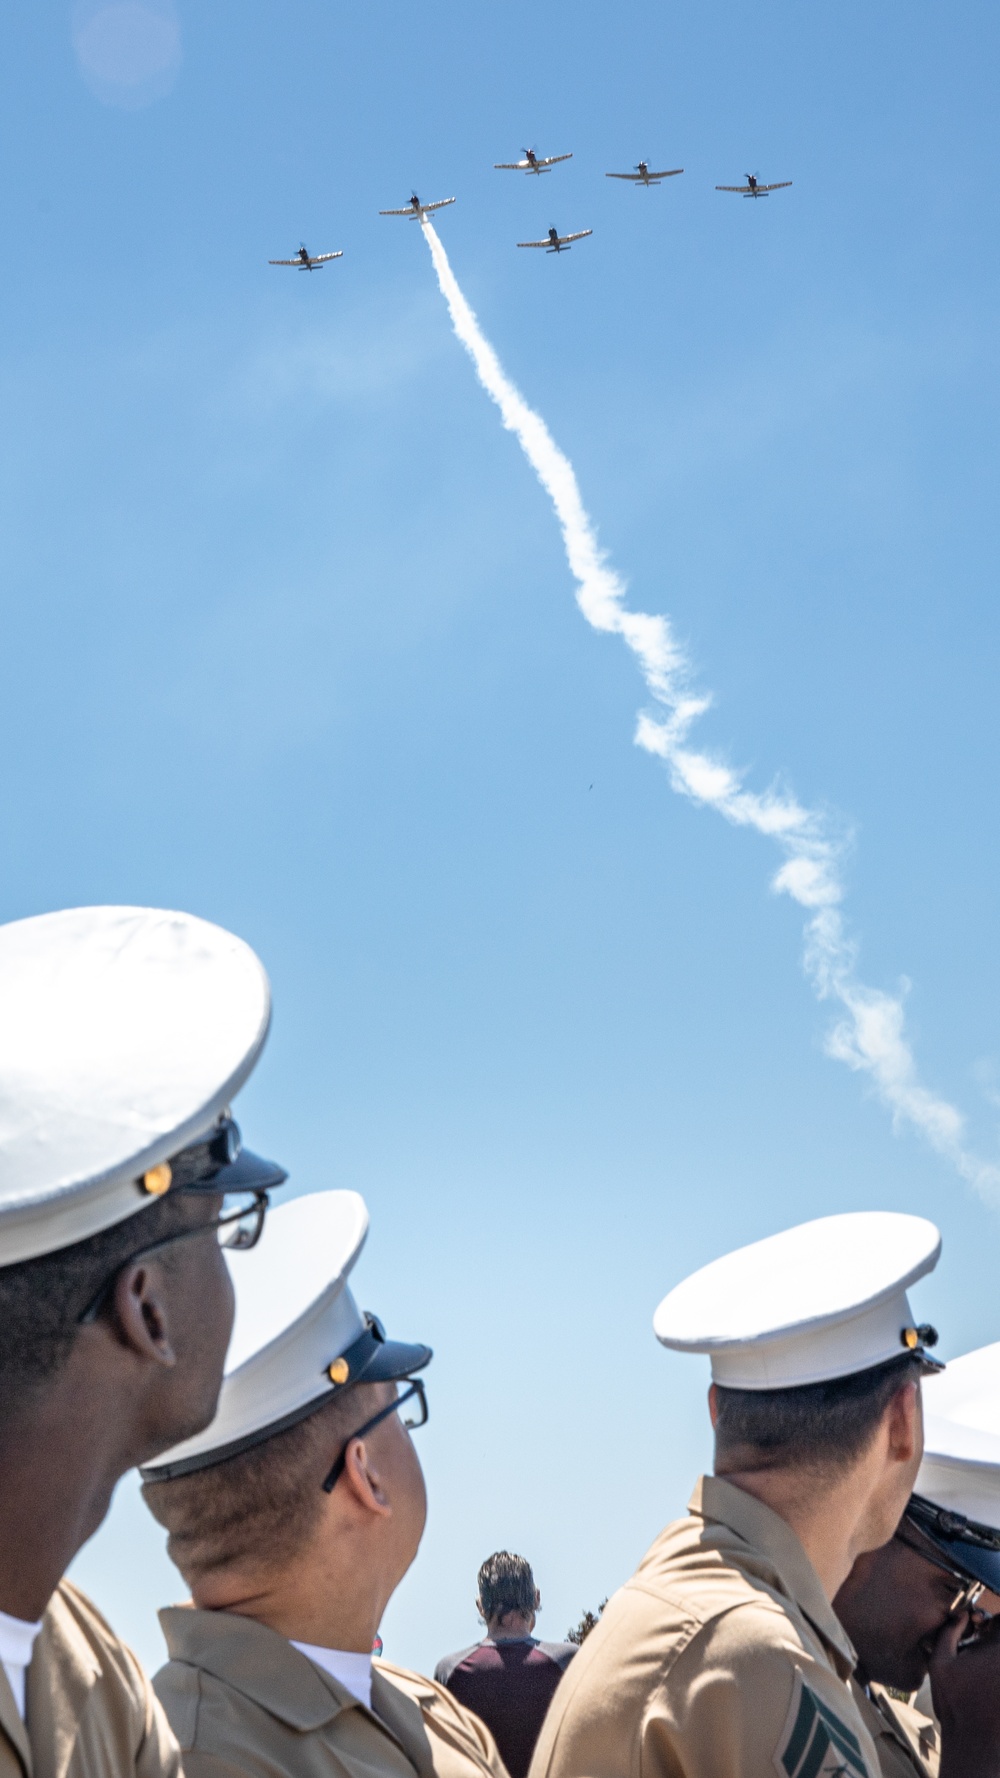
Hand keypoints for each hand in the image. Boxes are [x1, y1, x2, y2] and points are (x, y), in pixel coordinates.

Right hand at [930, 1609, 999, 1777]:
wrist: (976, 1744)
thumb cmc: (956, 1704)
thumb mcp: (939, 1664)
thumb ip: (948, 1632)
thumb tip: (961, 1615)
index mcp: (997, 1649)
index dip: (990, 1622)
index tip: (980, 1628)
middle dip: (995, 1639)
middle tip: (983, 1646)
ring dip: (996, 1658)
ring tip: (986, 1669)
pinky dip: (998, 1674)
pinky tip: (991, 1684)